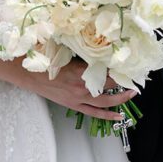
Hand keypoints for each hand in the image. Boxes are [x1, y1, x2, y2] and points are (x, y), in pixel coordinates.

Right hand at [21, 60, 135, 120]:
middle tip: (133, 77)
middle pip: (109, 85)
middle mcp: (82, 87)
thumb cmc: (45, 60)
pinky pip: (95, 113)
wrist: (29, 74)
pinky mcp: (74, 105)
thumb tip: (97, 45)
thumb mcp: (66, 51)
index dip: (119, 68)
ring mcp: (78, 98)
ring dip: (121, 98)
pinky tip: (119, 116)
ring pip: (105, 101)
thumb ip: (83, 51)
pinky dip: (108, 115)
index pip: (106, 70)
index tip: (128, 63)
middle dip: (122, 81)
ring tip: (132, 94)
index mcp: (80, 71)